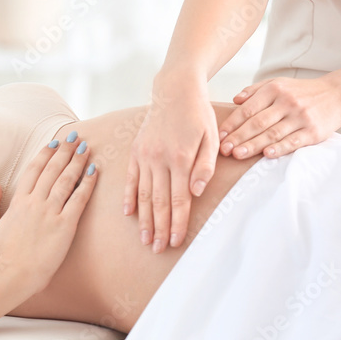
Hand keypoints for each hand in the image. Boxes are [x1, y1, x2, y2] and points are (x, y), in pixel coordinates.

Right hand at [0, 133, 96, 291]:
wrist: (15, 275)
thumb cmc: (2, 256)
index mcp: (18, 202)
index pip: (34, 170)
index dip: (45, 154)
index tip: (54, 143)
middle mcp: (35, 203)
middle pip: (52, 170)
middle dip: (65, 151)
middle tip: (75, 138)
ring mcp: (51, 213)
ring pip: (66, 180)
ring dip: (77, 161)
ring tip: (86, 148)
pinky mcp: (65, 225)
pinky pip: (78, 199)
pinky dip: (87, 183)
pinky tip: (94, 171)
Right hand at [124, 72, 217, 252]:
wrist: (175, 90)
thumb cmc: (198, 114)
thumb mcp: (211, 137)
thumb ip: (205, 165)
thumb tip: (197, 192)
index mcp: (179, 158)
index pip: (179, 199)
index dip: (177, 222)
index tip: (176, 241)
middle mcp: (158, 159)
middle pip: (159, 202)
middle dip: (159, 228)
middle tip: (158, 249)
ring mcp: (144, 155)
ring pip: (144, 194)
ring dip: (144, 219)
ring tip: (145, 239)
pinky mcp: (136, 151)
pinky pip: (131, 179)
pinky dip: (130, 197)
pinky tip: (129, 214)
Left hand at [218, 73, 340, 159]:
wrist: (338, 95)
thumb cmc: (302, 92)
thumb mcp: (279, 83)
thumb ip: (255, 91)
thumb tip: (234, 100)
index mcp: (275, 90)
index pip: (248, 109)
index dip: (232, 124)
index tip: (219, 136)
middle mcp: (287, 102)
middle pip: (258, 123)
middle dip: (238, 137)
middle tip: (223, 150)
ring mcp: (301, 117)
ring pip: (273, 133)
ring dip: (253, 145)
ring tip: (237, 154)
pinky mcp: (314, 131)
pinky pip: (294, 141)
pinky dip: (280, 148)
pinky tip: (267, 154)